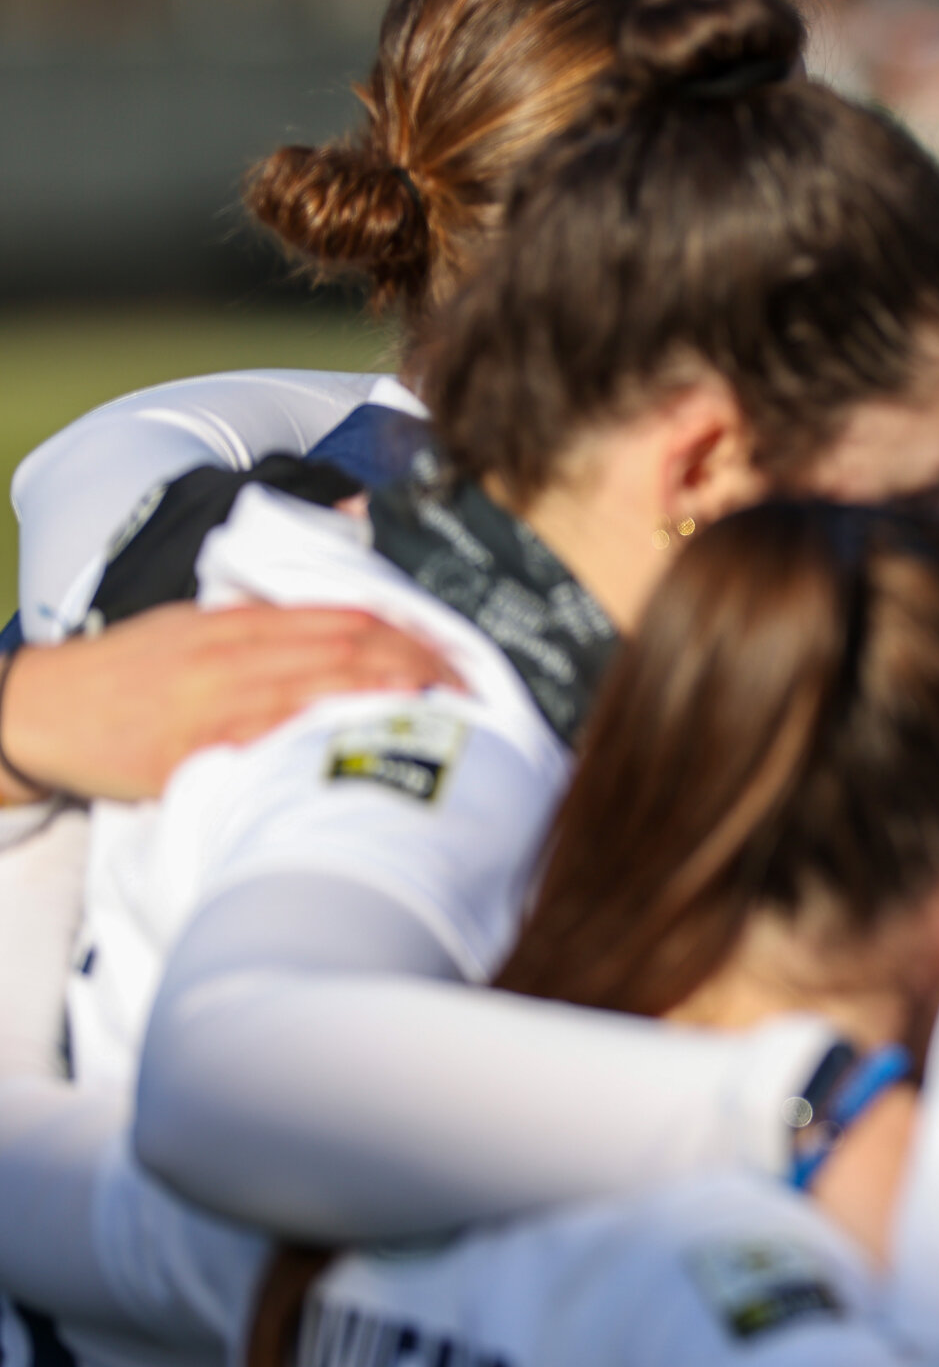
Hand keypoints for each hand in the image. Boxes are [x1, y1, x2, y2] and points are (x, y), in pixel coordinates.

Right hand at [0, 603, 456, 804]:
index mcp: (239, 623)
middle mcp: (234, 653)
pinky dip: (317, 738)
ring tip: (439, 714)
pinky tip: (359, 744)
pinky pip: (263, 738)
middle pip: (345, 650)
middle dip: (415, 668)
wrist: (40, 710)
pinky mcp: (190, 748)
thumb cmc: (126, 674)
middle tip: (468, 692)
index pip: (343, 618)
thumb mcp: (196, 630)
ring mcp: (213, 699)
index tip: (453, 656)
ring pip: (317, 687)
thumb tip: (338, 634)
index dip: (407, 636)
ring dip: (384, 699)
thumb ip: (263, 630)